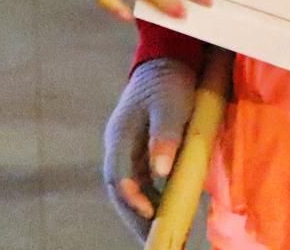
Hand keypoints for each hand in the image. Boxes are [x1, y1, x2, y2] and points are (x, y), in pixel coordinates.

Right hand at [103, 57, 196, 240]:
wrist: (168, 59)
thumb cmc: (170, 80)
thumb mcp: (170, 104)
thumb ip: (165, 133)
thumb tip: (161, 170)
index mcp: (120, 136)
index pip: (119, 177)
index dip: (134, 199)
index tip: (151, 217)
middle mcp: (118, 146)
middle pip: (120, 189)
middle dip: (133, 217)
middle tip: (151, 240)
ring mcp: (127, 148)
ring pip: (129, 188)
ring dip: (141, 212)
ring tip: (159, 233)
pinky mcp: (140, 149)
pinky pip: (140, 181)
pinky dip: (149, 198)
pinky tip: (163, 210)